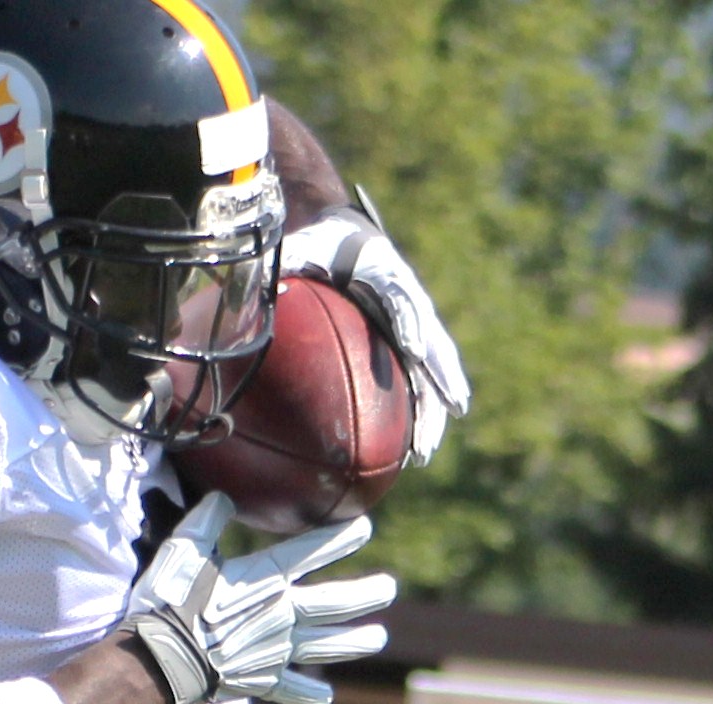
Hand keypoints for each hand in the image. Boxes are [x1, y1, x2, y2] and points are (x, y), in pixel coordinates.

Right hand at [122, 492, 395, 703]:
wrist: (159, 662)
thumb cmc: (167, 601)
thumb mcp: (182, 551)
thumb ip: (206, 522)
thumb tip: (222, 498)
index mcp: (263, 581)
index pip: (309, 553)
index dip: (339, 539)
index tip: (365, 528)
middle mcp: (279, 616)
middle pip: (333, 604)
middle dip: (365, 594)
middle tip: (389, 587)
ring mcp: (275, 651)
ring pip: (326, 646)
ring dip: (355, 641)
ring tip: (379, 637)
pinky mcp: (261, 681)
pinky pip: (291, 688)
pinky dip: (309, 693)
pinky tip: (326, 695)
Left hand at [282, 208, 471, 465]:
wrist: (349, 242)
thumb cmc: (324, 245)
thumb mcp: (305, 245)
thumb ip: (290, 262)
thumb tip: (263, 290)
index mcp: (385, 272)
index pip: (402, 298)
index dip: (409, 322)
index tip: (411, 348)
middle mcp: (408, 304)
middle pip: (431, 345)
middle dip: (439, 378)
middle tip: (449, 409)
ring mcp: (413, 330)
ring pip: (429, 375)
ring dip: (432, 413)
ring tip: (423, 452)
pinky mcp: (408, 350)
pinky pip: (417, 386)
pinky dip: (419, 416)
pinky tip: (410, 453)